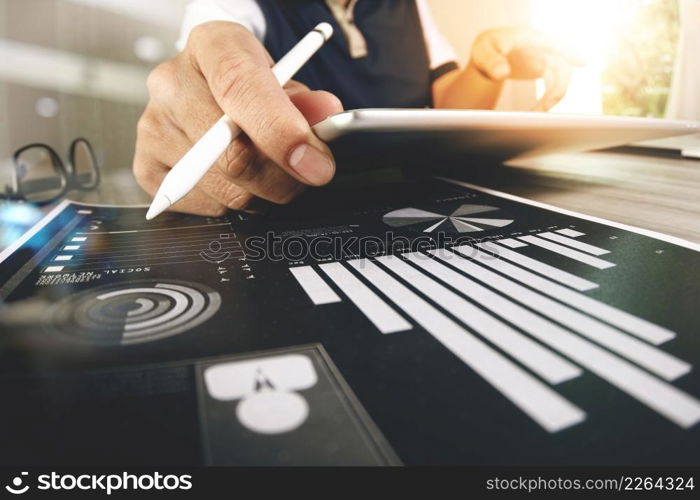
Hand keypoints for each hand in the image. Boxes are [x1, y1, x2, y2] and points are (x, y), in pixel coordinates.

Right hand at [134, 21, 342, 215]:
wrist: (211, 86)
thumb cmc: (251, 86)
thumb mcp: (287, 83)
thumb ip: (309, 105)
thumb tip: (326, 122)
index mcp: (212, 47)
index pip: (241, 88)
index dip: (281, 133)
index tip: (313, 164)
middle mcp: (171, 84)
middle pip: (233, 155)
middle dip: (282, 177)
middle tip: (302, 174)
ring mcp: (153, 127)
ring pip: (225, 191)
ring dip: (260, 193)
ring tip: (264, 169)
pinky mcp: (145, 167)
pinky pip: (204, 207)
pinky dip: (230, 203)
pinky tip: (234, 179)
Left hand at [470, 27, 584, 110]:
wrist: (487, 53)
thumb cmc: (486, 48)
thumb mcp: (483, 51)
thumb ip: (491, 61)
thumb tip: (502, 73)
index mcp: (528, 38)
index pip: (552, 43)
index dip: (568, 52)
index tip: (583, 62)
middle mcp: (540, 48)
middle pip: (560, 65)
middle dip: (558, 86)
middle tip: (547, 107)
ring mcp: (543, 58)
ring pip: (557, 77)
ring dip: (552, 96)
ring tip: (539, 114)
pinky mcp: (542, 69)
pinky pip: (551, 84)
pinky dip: (547, 98)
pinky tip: (537, 111)